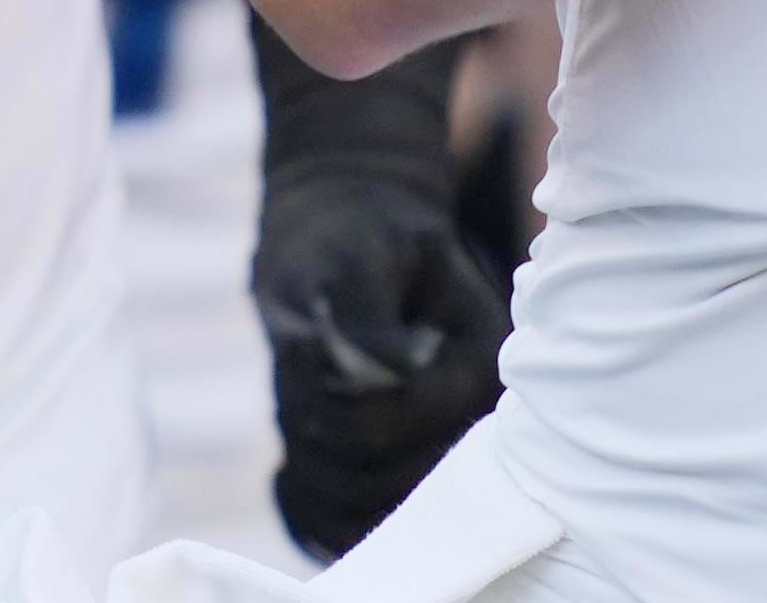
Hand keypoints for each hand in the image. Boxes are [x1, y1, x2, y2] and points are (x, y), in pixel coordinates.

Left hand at [254, 163, 508, 555]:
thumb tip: (401, 365)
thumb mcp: (359, 252)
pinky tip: (286, 468)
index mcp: (479, 359)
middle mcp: (466, 420)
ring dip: (308, 459)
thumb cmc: (354, 237)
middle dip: (323, 429)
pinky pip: (341, 529)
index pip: (414, 417)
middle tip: (298, 365)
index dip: (345, 398)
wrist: (346, 243)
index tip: (306, 345)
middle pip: (387, 480)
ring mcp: (432, 453)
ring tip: (296, 395)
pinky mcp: (392, 477)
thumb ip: (370, 312)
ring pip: (357, 511)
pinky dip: (303, 507)